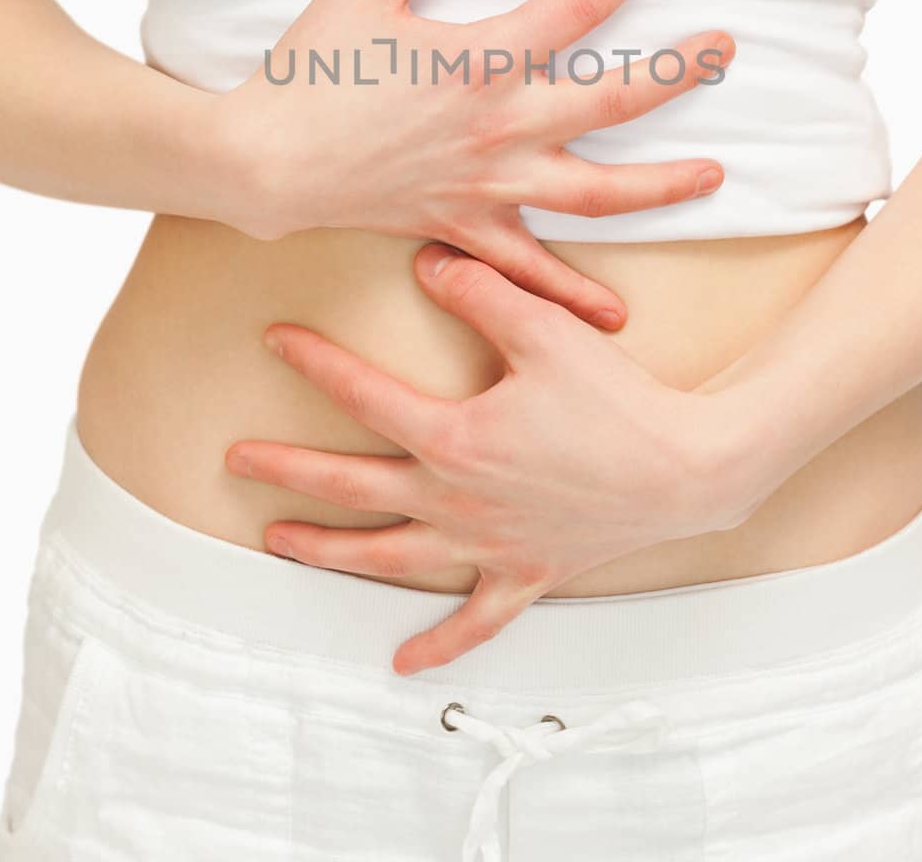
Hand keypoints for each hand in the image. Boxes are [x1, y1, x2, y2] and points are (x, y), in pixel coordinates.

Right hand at [211, 0, 734, 330]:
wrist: (265, 160)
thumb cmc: (310, 69)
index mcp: (483, 59)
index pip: (580, 6)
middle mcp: (502, 125)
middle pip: (615, 96)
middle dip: (679, 70)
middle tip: (727, 47)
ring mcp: (490, 184)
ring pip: (599, 191)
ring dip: (663, 184)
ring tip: (714, 174)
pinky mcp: (466, 226)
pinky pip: (531, 269)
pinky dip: (573, 294)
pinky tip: (615, 314)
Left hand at [224, 242, 766, 674]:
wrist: (686, 468)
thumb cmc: (617, 398)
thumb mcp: (545, 329)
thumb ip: (480, 291)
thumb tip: (428, 260)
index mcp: (455, 438)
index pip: (364, 397)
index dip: (315, 364)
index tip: (275, 341)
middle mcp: (456, 500)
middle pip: (353, 488)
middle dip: (288, 472)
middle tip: (235, 460)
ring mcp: (487, 545)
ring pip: (390, 556)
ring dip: (330, 551)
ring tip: (280, 543)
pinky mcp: (525, 574)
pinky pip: (474, 620)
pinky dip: (438, 644)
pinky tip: (403, 661)